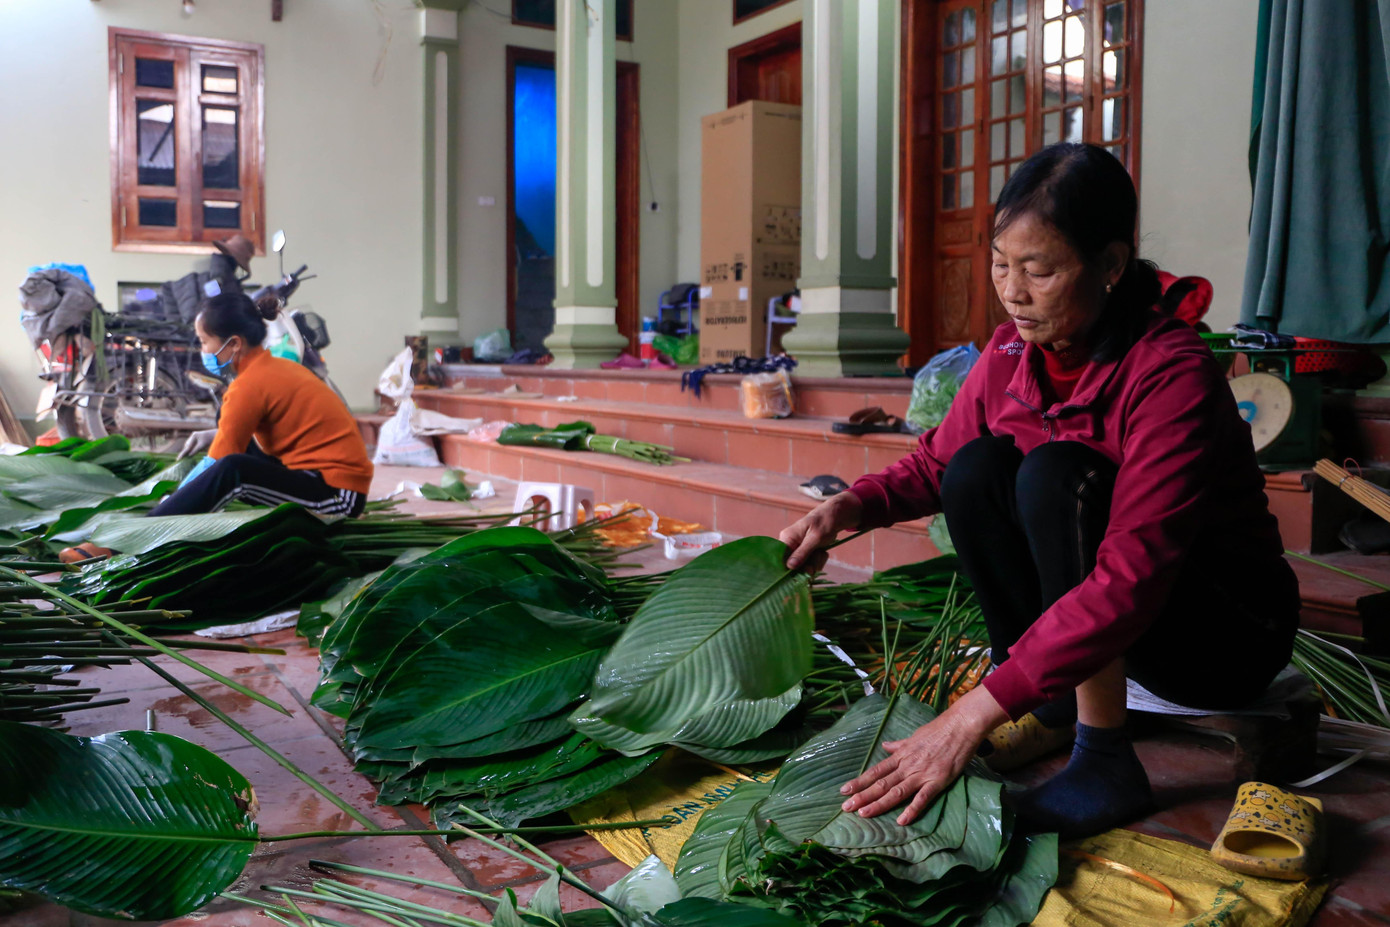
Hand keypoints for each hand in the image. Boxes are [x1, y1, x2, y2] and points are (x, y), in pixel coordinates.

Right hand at [177, 429, 216, 460]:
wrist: (217, 434)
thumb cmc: (211, 439)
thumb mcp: (203, 445)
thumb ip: (196, 450)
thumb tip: (189, 455)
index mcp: (194, 436)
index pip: (188, 446)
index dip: (183, 453)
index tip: (178, 459)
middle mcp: (193, 435)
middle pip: (187, 446)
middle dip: (185, 452)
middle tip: (179, 458)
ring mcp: (195, 437)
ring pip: (189, 446)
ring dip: (188, 451)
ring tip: (184, 456)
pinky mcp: (197, 439)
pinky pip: (192, 445)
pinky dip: (191, 449)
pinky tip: (190, 452)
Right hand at [780, 492, 862, 571]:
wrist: (836, 517)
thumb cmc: (824, 522)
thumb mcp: (814, 538)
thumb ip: (802, 552)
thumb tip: (789, 566)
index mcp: (787, 538)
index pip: (782, 559)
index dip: (792, 568)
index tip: (807, 570)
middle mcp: (790, 544)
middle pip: (794, 565)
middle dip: (809, 564)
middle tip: (819, 555)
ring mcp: (798, 549)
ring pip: (804, 566)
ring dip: (816, 561)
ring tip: (822, 551)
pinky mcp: (805, 552)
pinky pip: (810, 563)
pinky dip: (818, 560)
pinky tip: (822, 551)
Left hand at [839, 685, 1007, 824]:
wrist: (960, 726)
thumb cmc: (938, 730)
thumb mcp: (914, 737)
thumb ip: (899, 745)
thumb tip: (885, 746)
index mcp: (901, 756)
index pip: (876, 771)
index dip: (860, 781)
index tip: (844, 790)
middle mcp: (907, 766)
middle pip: (881, 784)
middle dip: (862, 796)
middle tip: (845, 808)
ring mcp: (921, 774)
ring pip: (896, 792)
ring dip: (879, 803)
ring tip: (863, 813)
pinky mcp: (937, 781)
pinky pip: (922, 798)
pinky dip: (912, 810)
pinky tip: (901, 821)